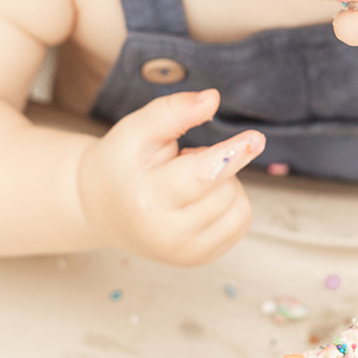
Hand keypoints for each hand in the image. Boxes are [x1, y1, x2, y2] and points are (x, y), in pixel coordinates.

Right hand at [77, 88, 264, 264]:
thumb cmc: (120, 163)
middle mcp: (168, 234)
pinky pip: (240, 224)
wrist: (101, 207)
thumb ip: (173, 111)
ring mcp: (185, 252)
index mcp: (148, 200)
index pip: (201, 176)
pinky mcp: (199, 258)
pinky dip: (229, 203)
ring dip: (225, 184)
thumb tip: (212, 99)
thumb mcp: (136, 129)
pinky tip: (199, 198)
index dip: (231, 154)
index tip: (256, 139)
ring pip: (239, 208)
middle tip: (181, 161)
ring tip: (188, 180)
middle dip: (216, 163)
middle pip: (225, 190)